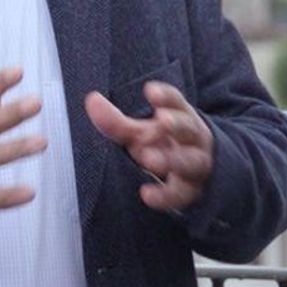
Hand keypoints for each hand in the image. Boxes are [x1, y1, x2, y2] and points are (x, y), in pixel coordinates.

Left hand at [86, 81, 212, 211]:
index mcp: (181, 118)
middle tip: (162, 120)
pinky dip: (164, 196)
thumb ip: (117, 122)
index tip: (150, 91)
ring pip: (190, 161)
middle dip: (177, 124)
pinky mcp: (191, 190)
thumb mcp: (140, 133)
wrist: (194, 177)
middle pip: (188, 129)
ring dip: (171, 160)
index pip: (177, 102)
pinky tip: (146, 194)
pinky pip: (180, 193)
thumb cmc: (162, 146)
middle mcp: (192, 140)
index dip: (166, 97)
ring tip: (148, 158)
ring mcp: (195, 165)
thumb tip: (91, 99)